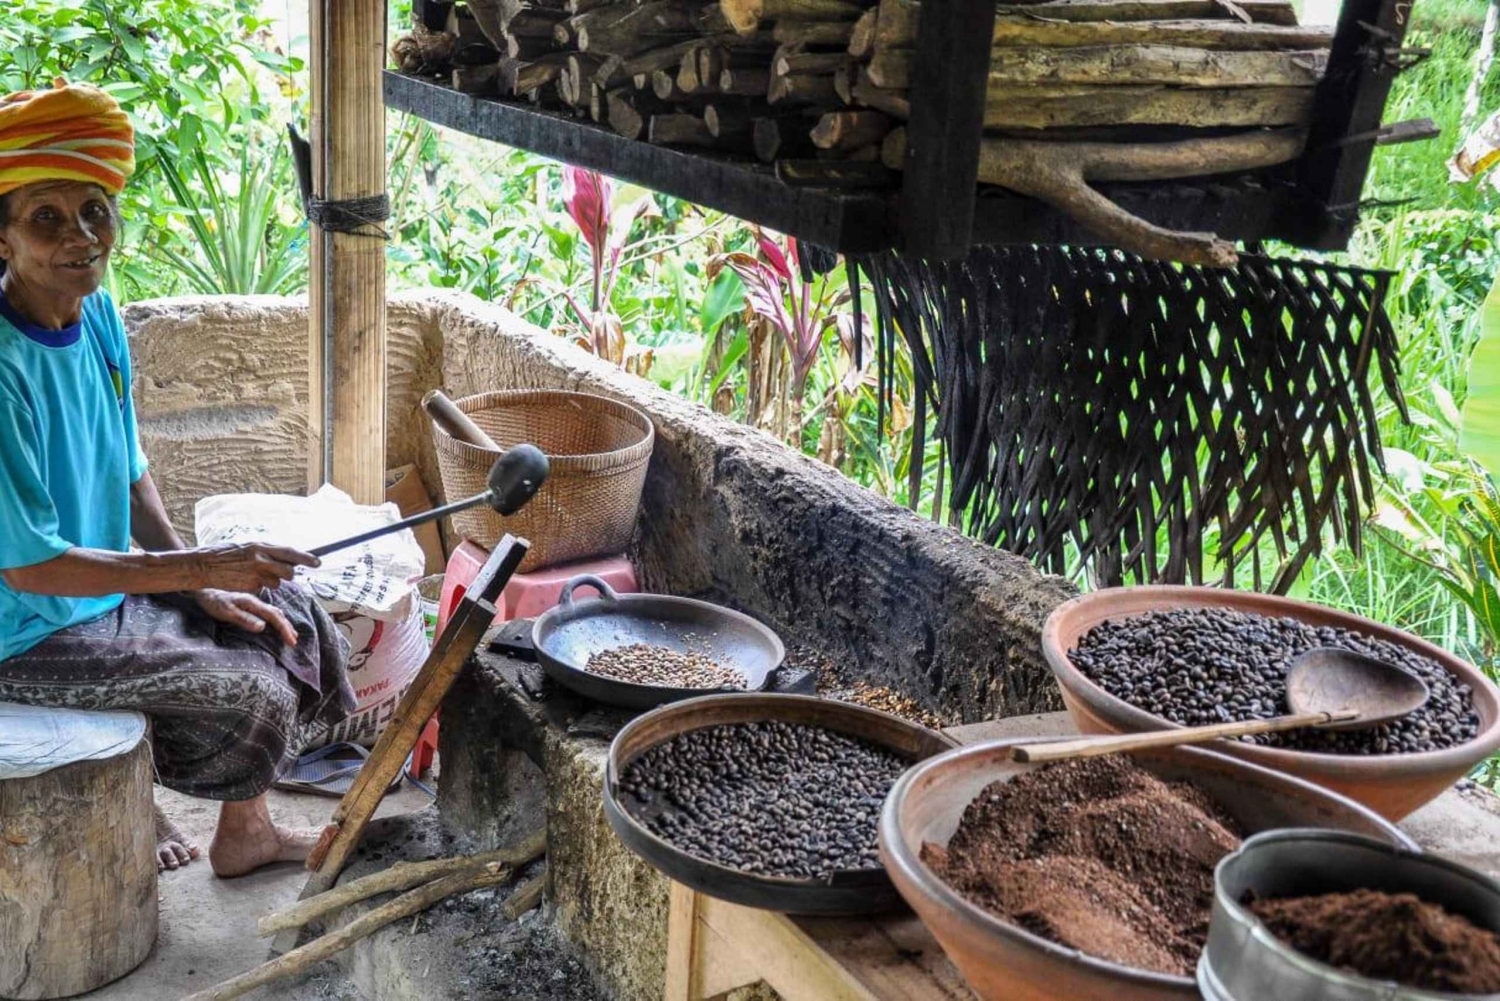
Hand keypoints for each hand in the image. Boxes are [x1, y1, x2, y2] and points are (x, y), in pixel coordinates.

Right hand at [187, 543, 318, 592]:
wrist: (202, 564)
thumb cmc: (225, 554)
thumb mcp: (248, 547)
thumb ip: (266, 552)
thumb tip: (286, 558)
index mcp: (260, 546)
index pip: (289, 552)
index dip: (306, 558)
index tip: (318, 563)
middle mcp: (260, 560)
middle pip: (288, 572)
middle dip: (288, 574)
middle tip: (282, 573)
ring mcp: (254, 574)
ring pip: (276, 583)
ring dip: (271, 581)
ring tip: (253, 574)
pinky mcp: (249, 587)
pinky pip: (262, 589)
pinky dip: (258, 586)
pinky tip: (244, 580)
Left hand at [191, 588, 299, 645]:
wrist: (204, 590)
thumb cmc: (213, 602)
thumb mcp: (226, 612)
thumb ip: (244, 619)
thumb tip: (263, 627)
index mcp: (253, 603)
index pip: (274, 617)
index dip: (284, 629)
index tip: (291, 641)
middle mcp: (256, 602)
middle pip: (277, 614)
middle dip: (287, 628)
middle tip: (294, 642)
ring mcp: (253, 603)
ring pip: (274, 613)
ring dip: (284, 623)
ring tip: (290, 634)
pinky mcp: (249, 605)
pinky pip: (268, 612)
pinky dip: (276, 619)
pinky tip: (276, 624)